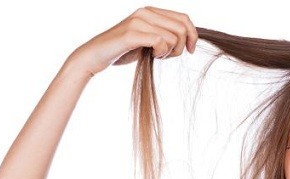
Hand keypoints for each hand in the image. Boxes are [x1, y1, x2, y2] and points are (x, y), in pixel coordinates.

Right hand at [67, 6, 198, 76]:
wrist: (96, 56)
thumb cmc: (124, 51)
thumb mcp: (149, 41)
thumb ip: (166, 36)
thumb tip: (190, 40)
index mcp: (151, 11)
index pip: (184, 18)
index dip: (193, 36)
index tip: (191, 50)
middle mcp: (145, 12)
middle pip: (182, 28)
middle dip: (181, 47)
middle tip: (167, 56)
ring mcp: (138, 21)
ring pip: (173, 37)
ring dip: (169, 52)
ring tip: (156, 55)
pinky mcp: (132, 33)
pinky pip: (160, 42)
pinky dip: (160, 53)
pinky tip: (152, 56)